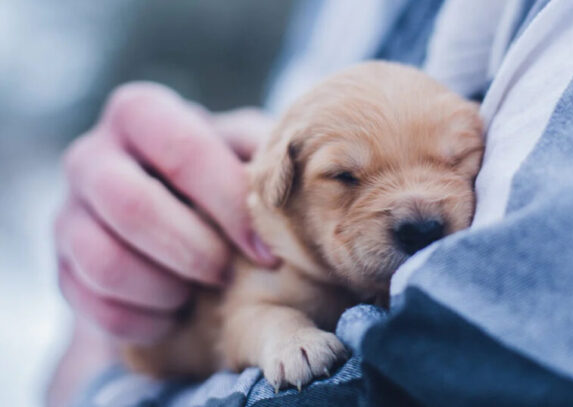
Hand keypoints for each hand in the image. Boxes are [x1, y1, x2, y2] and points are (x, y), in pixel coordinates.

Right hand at [55, 82, 277, 342]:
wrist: (174, 220)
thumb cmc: (223, 178)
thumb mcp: (246, 152)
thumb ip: (265, 153)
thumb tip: (302, 173)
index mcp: (140, 113)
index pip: (184, 150)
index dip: (229, 205)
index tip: (267, 251)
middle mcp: (91, 155)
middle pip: (130, 205)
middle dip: (192, 250)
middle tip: (227, 274)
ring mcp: (68, 213)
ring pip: (104, 261)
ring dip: (165, 288)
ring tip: (199, 292)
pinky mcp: (63, 267)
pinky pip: (94, 306)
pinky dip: (145, 320)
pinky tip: (176, 313)